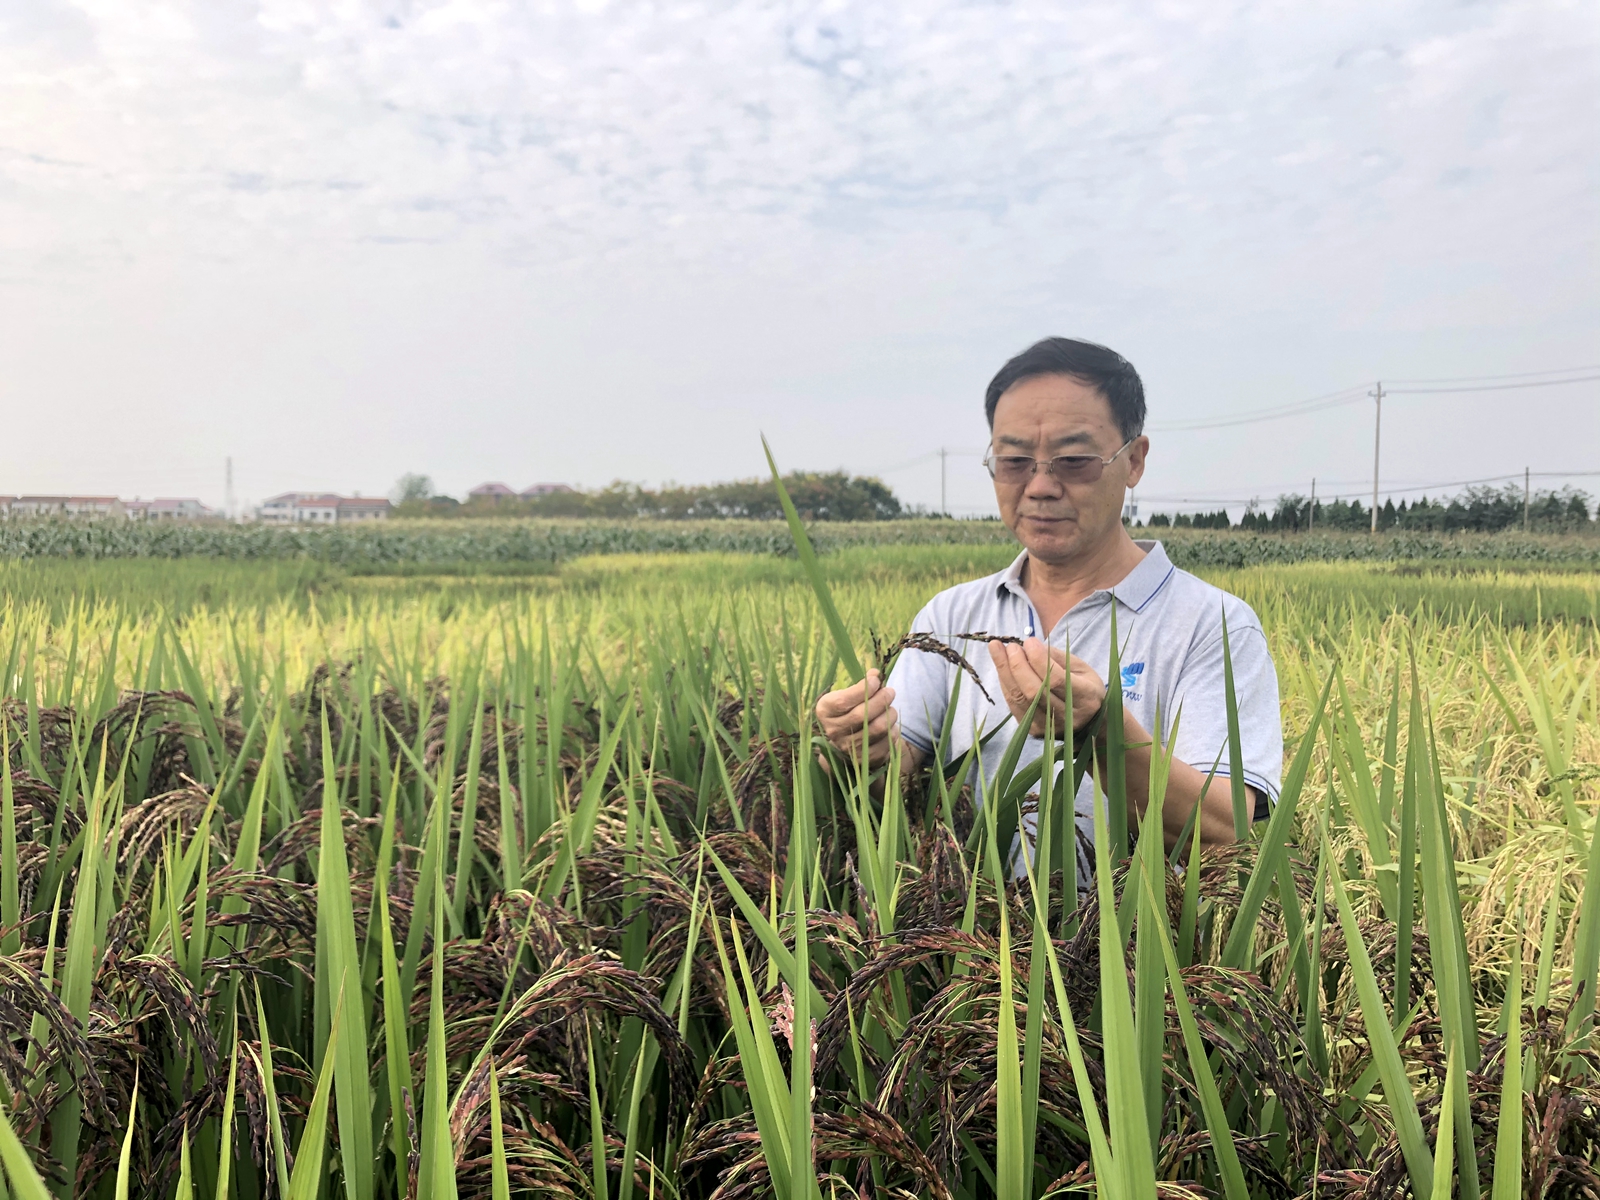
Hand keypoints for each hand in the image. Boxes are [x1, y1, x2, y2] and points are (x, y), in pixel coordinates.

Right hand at [815, 669, 901, 767]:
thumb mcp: (848, 694)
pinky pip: (887, 741)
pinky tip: (890, 724)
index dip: (863, 689)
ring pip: (877, 728)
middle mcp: (833, 731)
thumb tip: (876, 673)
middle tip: (890, 691)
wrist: (848, 743)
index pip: (843, 701)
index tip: (876, 679)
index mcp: (825, 711)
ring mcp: (848, 748)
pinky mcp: (865, 759)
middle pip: (862, 715)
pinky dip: (893, 729)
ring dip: (890, 714)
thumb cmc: (849, 711)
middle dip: (881, 699)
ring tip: (891, 708)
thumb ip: (861, 684)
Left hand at [988, 638, 1105, 736]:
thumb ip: (1056, 657)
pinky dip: (1005, 683)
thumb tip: (1029, 646)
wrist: (1087, 724)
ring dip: (1004, 671)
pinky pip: (1013, 704)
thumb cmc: (1083, 688)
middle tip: (1011, 646)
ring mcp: (1048, 727)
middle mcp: (1066, 717)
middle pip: (1034, 691)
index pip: (1056, 679)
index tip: (1029, 642)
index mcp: (1084, 698)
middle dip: (1017, 664)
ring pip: (1020, 699)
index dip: (1039, 659)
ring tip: (997, 649)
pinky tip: (1001, 667)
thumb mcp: (1080, 668)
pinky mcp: (1033, 731)